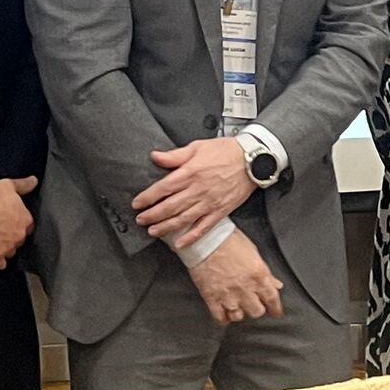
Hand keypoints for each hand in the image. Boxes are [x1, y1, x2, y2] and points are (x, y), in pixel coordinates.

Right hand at [0, 175, 37, 267]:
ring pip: (10, 252)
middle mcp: (19, 235)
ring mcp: (8, 247)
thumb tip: (34, 181)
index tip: (11, 221)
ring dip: (4, 248)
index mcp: (25, 219)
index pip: (28, 226)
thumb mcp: (9, 185)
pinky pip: (0, 264)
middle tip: (1, 231)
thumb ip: (24, 185)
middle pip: (19, 240)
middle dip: (12, 236)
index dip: (19, 224)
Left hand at [137, 138, 255, 247]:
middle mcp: (198, 190)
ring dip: (166, 227)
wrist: (253, 160)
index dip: (147, 197)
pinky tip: (181, 243)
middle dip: (152, 215)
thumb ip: (175, 155)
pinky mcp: (220, 211)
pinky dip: (191, 237)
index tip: (137, 203)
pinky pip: (203, 227)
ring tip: (153, 231)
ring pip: (183, 219)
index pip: (163, 188)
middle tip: (140, 220)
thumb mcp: (197, 146)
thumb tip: (155, 157)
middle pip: (170, 206)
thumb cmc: (225, 151)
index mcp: (190, 173)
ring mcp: (209, 202)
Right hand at [186, 231, 284, 324]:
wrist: (205, 238)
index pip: (273, 300)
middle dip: (257, 308)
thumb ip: (266, 272)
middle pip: (257, 312)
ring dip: (240, 313)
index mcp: (258, 275)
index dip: (276, 309)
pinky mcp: (212, 298)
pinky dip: (224, 318)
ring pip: (239, 317)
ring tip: (238, 306)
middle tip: (254, 304)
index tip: (275, 312)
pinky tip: (224, 312)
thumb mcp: (253, 252)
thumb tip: (275, 284)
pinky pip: (220, 318)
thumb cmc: (228, 240)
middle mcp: (245, 288)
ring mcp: (228, 295)